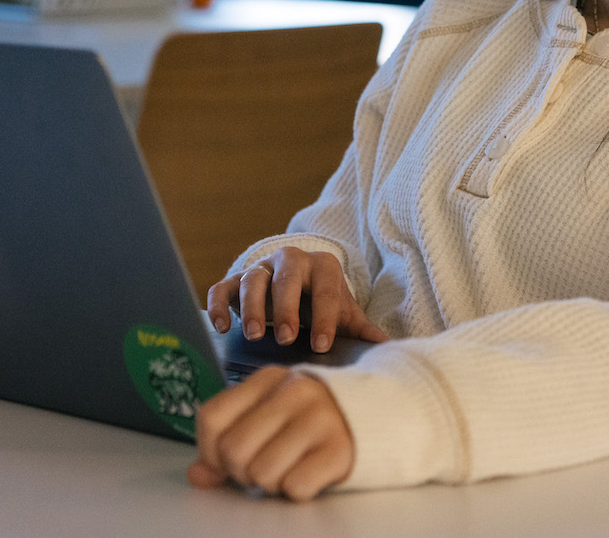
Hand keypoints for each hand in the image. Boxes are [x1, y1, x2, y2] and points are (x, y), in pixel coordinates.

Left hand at [187, 366, 352, 500]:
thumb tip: (198, 475)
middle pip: (233, 450)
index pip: (211, 417)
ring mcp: (320, 417)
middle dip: (242, 472)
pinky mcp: (340, 448)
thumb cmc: (311, 421)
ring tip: (289, 468)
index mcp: (269, 379)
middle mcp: (295, 391)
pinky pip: (295, 486)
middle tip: (263, 467)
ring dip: (271, 483)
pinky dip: (297, 490)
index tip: (225, 461)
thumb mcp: (268, 417)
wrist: (376, 418)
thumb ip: (228, 440)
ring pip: (261, 472)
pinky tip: (310, 473)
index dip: (209, 451)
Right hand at [208, 246, 388, 352]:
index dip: (324, 316)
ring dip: (251, 306)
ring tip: (253, 335)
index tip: (321, 345)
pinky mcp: (236, 281)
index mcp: (323, 267)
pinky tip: (221, 327)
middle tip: (285, 337)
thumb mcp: (343, 314)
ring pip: (253, 278)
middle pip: (287, 277)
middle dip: (285, 307)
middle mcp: (291, 261)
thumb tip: (389, 348)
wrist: (297, 290)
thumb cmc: (322, 305)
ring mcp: (261, 269)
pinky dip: (219, 304)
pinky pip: (223, 287)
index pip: (326, 289)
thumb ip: (362, 330)